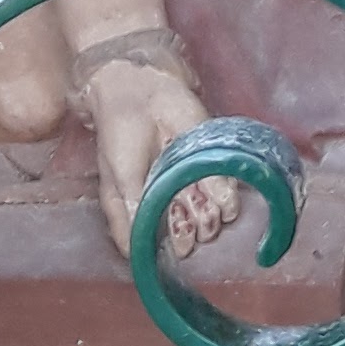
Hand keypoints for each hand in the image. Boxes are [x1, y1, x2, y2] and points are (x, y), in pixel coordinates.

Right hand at [85, 55, 242, 260]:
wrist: (139, 91)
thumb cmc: (120, 135)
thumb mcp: (118, 179)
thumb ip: (130, 213)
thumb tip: (137, 252)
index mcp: (137, 206)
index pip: (151, 241)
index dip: (161, 251)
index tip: (169, 254)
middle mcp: (164, 199)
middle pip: (182, 232)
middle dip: (189, 236)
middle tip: (190, 231)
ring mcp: (187, 181)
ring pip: (204, 214)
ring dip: (209, 220)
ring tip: (206, 216)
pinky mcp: (206, 161)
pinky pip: (220, 188)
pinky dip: (225, 199)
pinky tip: (226, 204)